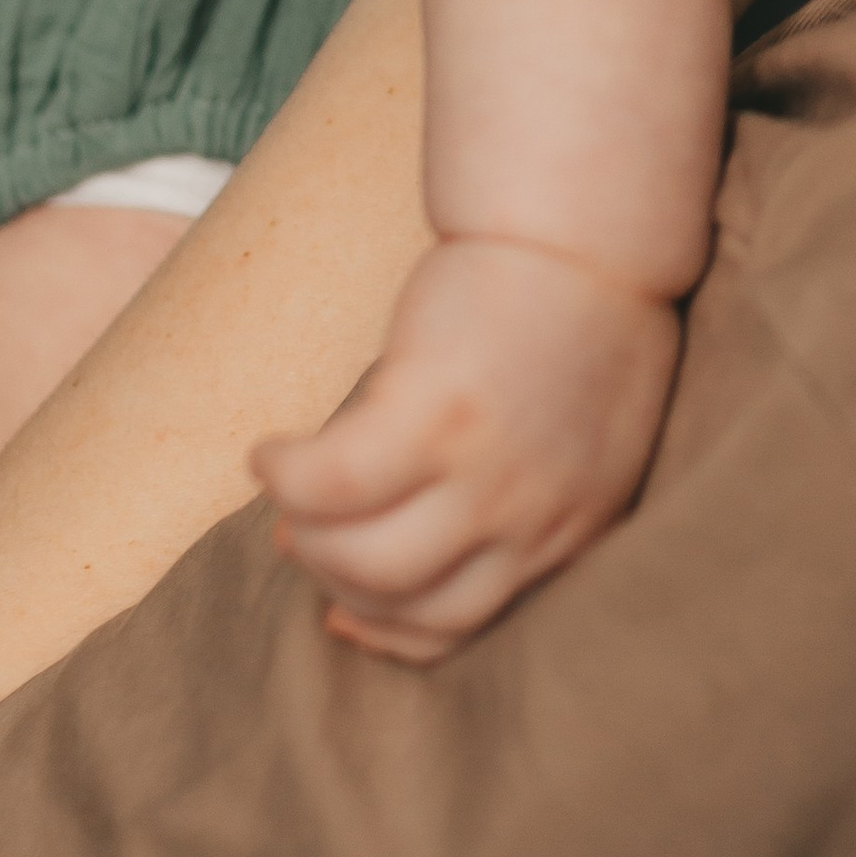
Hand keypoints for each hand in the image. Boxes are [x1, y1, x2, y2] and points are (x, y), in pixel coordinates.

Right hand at [252, 235, 677, 664]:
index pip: (462, 626)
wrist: (586, 229)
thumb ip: (528, 491)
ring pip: (362, 561)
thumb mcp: (582, 435)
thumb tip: (430, 528)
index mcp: (571, 528)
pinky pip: (329, 486)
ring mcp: (487, 471)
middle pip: (406, 603)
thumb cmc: (579, 315)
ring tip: (288, 491)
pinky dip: (284, 477)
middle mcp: (533, 517)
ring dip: (307, 537)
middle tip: (304, 536)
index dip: (388, 627)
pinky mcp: (436, 414)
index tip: (345, 611)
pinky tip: (269, 453)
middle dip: (338, 582)